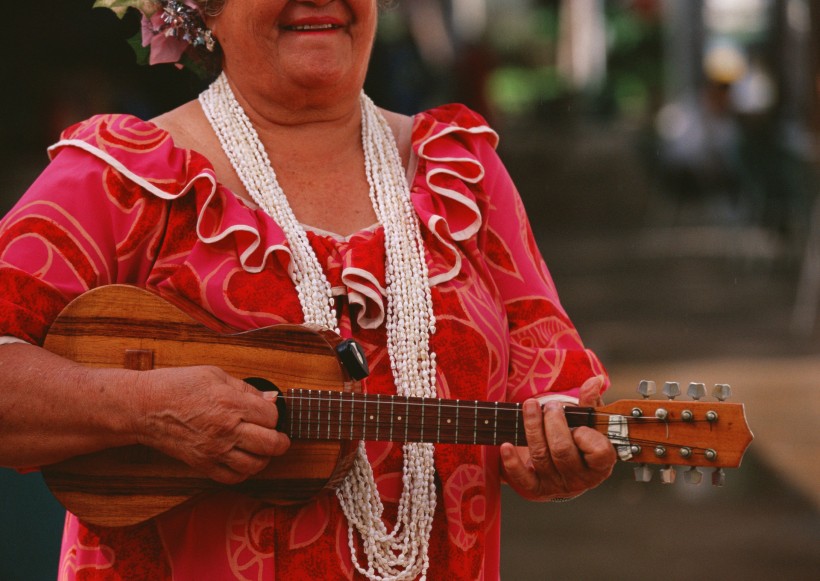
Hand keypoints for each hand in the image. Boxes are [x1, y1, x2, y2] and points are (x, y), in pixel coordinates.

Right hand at [132, 366, 290, 483]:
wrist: (144, 407)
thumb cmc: (177, 386)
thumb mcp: (215, 375)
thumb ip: (246, 389)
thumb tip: (271, 398)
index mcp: (230, 403)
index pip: (272, 416)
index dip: (275, 414)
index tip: (269, 412)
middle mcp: (226, 429)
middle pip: (270, 444)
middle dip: (281, 441)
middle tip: (280, 437)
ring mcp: (214, 450)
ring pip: (255, 465)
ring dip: (265, 458)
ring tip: (263, 449)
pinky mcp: (203, 464)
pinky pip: (233, 477)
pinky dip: (245, 472)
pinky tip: (244, 460)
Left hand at [500, 376, 615, 501]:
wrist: (565, 469)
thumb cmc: (580, 440)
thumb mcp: (590, 423)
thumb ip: (591, 402)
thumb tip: (594, 380)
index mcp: (600, 465)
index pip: (598, 452)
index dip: (587, 436)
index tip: (579, 424)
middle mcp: (580, 479)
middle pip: (563, 450)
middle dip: (553, 423)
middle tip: (551, 406)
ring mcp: (557, 485)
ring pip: (541, 456)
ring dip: (532, 428)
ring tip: (530, 406)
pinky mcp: (536, 489)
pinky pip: (522, 479)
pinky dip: (512, 462)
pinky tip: (505, 445)